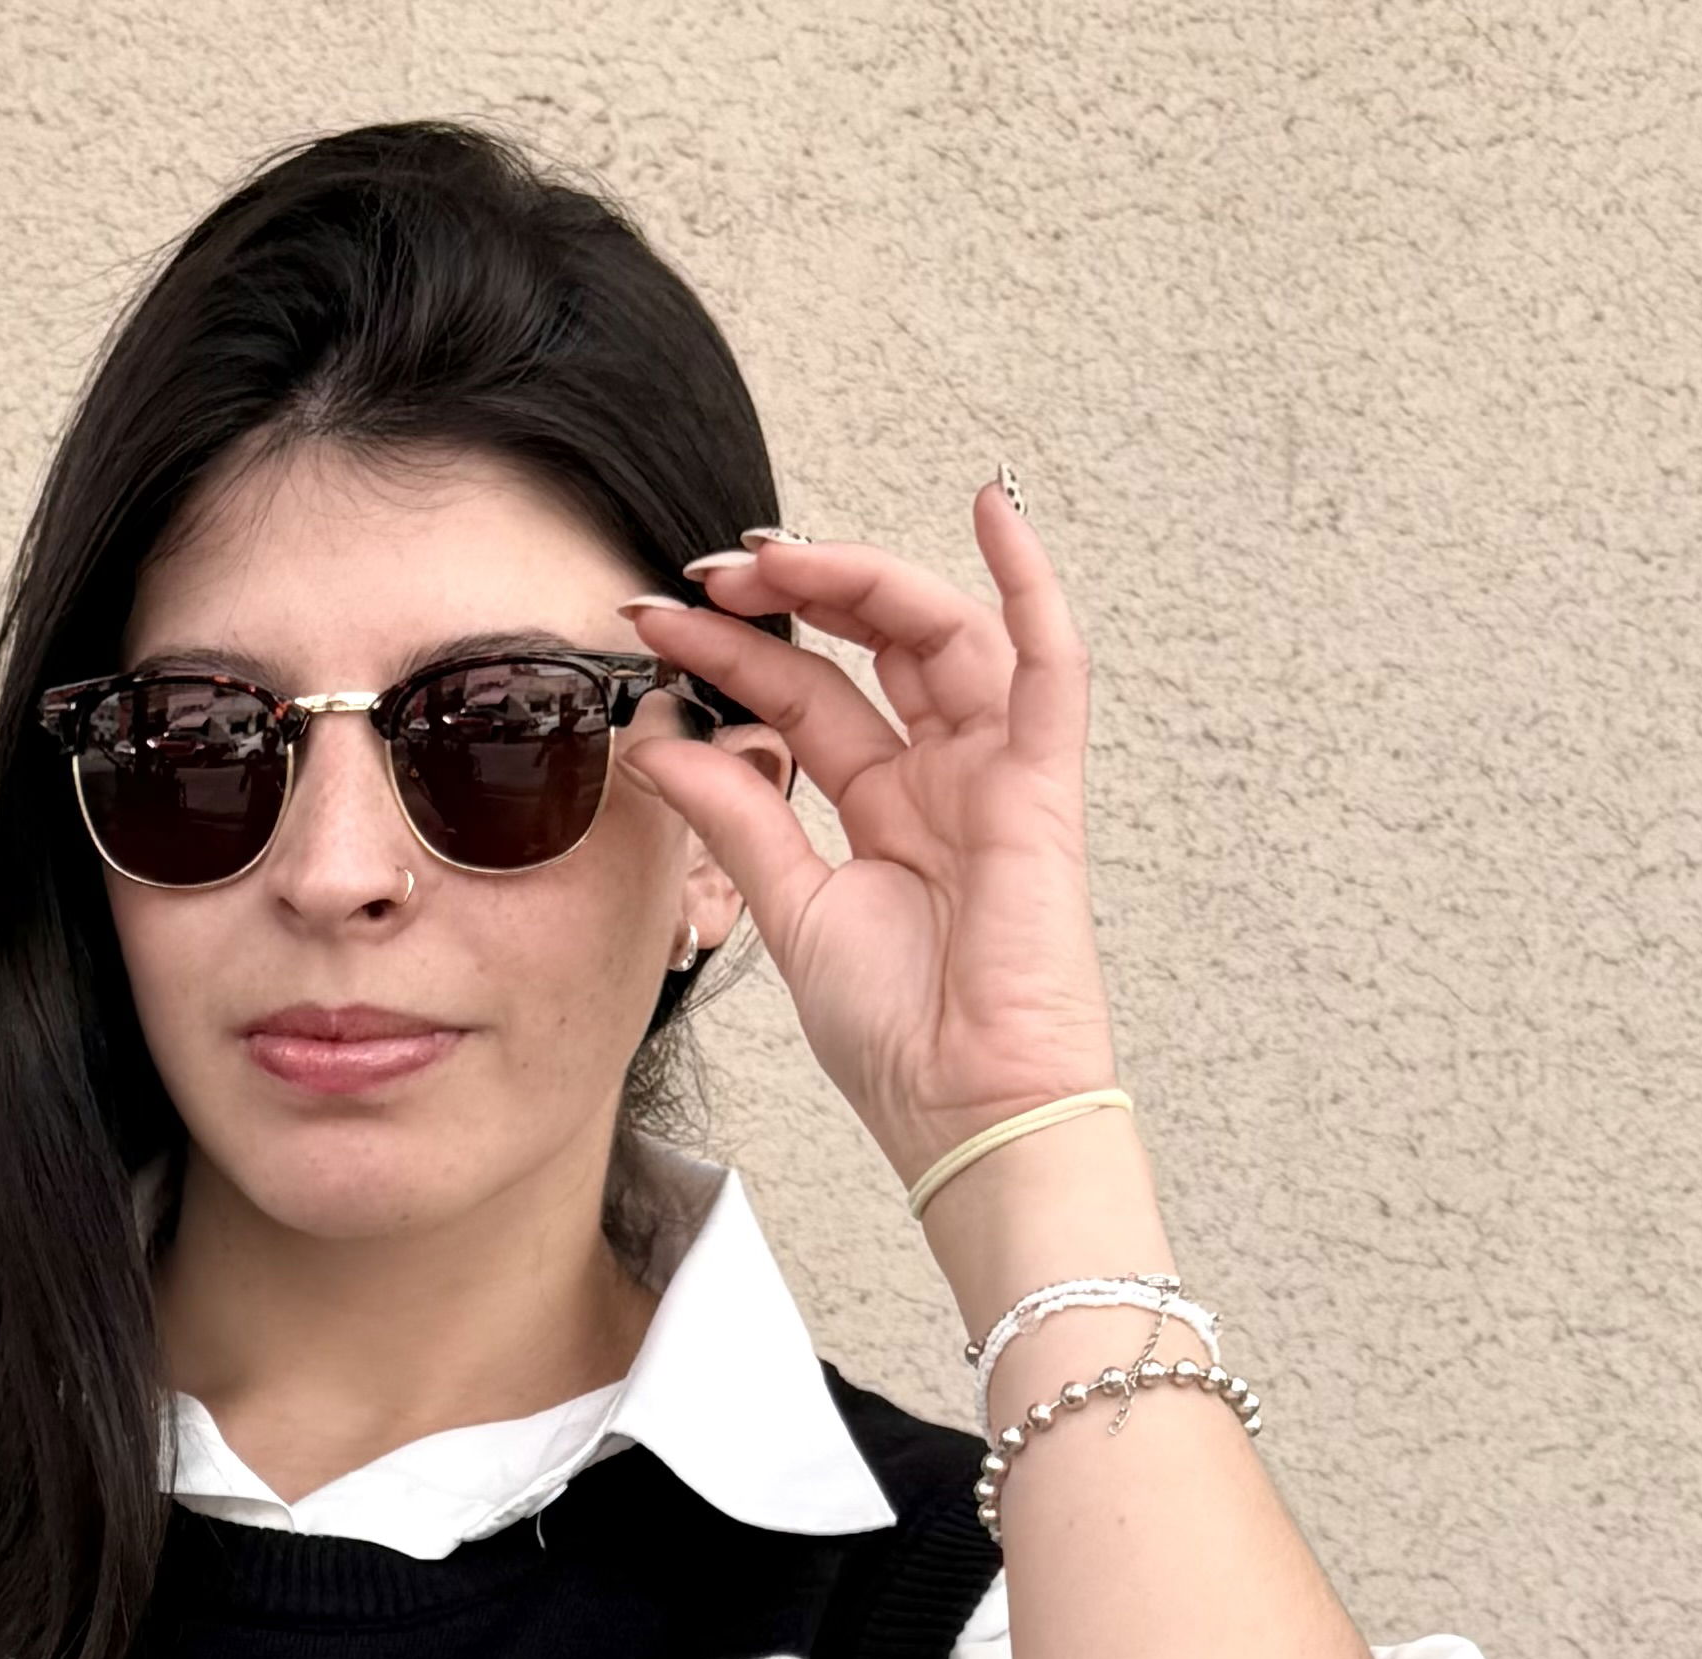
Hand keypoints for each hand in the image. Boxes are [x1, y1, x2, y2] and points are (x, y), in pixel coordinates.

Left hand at [616, 485, 1121, 1189]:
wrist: (964, 1111)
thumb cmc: (895, 1036)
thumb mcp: (788, 909)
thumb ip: (734, 817)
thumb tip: (655, 740)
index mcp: (879, 808)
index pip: (801, 696)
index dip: (729, 651)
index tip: (649, 618)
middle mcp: (939, 776)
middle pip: (866, 647)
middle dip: (789, 596)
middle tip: (705, 572)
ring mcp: (993, 774)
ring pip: (937, 634)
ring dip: (860, 579)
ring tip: (775, 555)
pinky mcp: (1042, 788)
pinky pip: (1052, 665)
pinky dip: (1031, 583)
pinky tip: (992, 505)